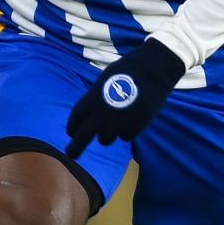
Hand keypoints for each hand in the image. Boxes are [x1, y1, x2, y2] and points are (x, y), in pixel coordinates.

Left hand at [64, 39, 185, 157]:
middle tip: (71, 155)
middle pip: (83, 136)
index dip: (72, 127)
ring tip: (116, 123)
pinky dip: (127, 131)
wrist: (152, 70)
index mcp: (91, 100)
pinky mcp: (134, 128)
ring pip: (105, 139)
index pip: (75, 119)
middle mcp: (100, 115)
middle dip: (75, 148)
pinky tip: (133, 118)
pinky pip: (125, 136)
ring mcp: (117, 123)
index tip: (72, 133)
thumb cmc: (128, 69)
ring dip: (107, 135)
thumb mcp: (104, 81)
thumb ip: (96, 98)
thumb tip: (92, 113)